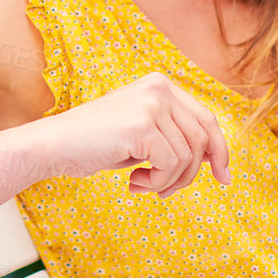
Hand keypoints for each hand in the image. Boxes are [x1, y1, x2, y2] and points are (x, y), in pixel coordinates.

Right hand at [38, 71, 232, 195]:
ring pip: (189, 155)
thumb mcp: (142, 135)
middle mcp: (160, 88)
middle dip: (192, 173)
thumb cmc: (94, 145)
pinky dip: (157, 182)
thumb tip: (215, 160)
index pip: (206, 119)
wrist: (53, 146)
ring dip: (169, 181)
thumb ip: (174, 137)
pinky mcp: (143, 125)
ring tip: (143, 185)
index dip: (219, 150)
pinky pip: (171, 164)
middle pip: (203, 138)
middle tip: (166, 192)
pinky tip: (133, 182)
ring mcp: (152, 104)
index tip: (224, 178)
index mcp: (160, 85)